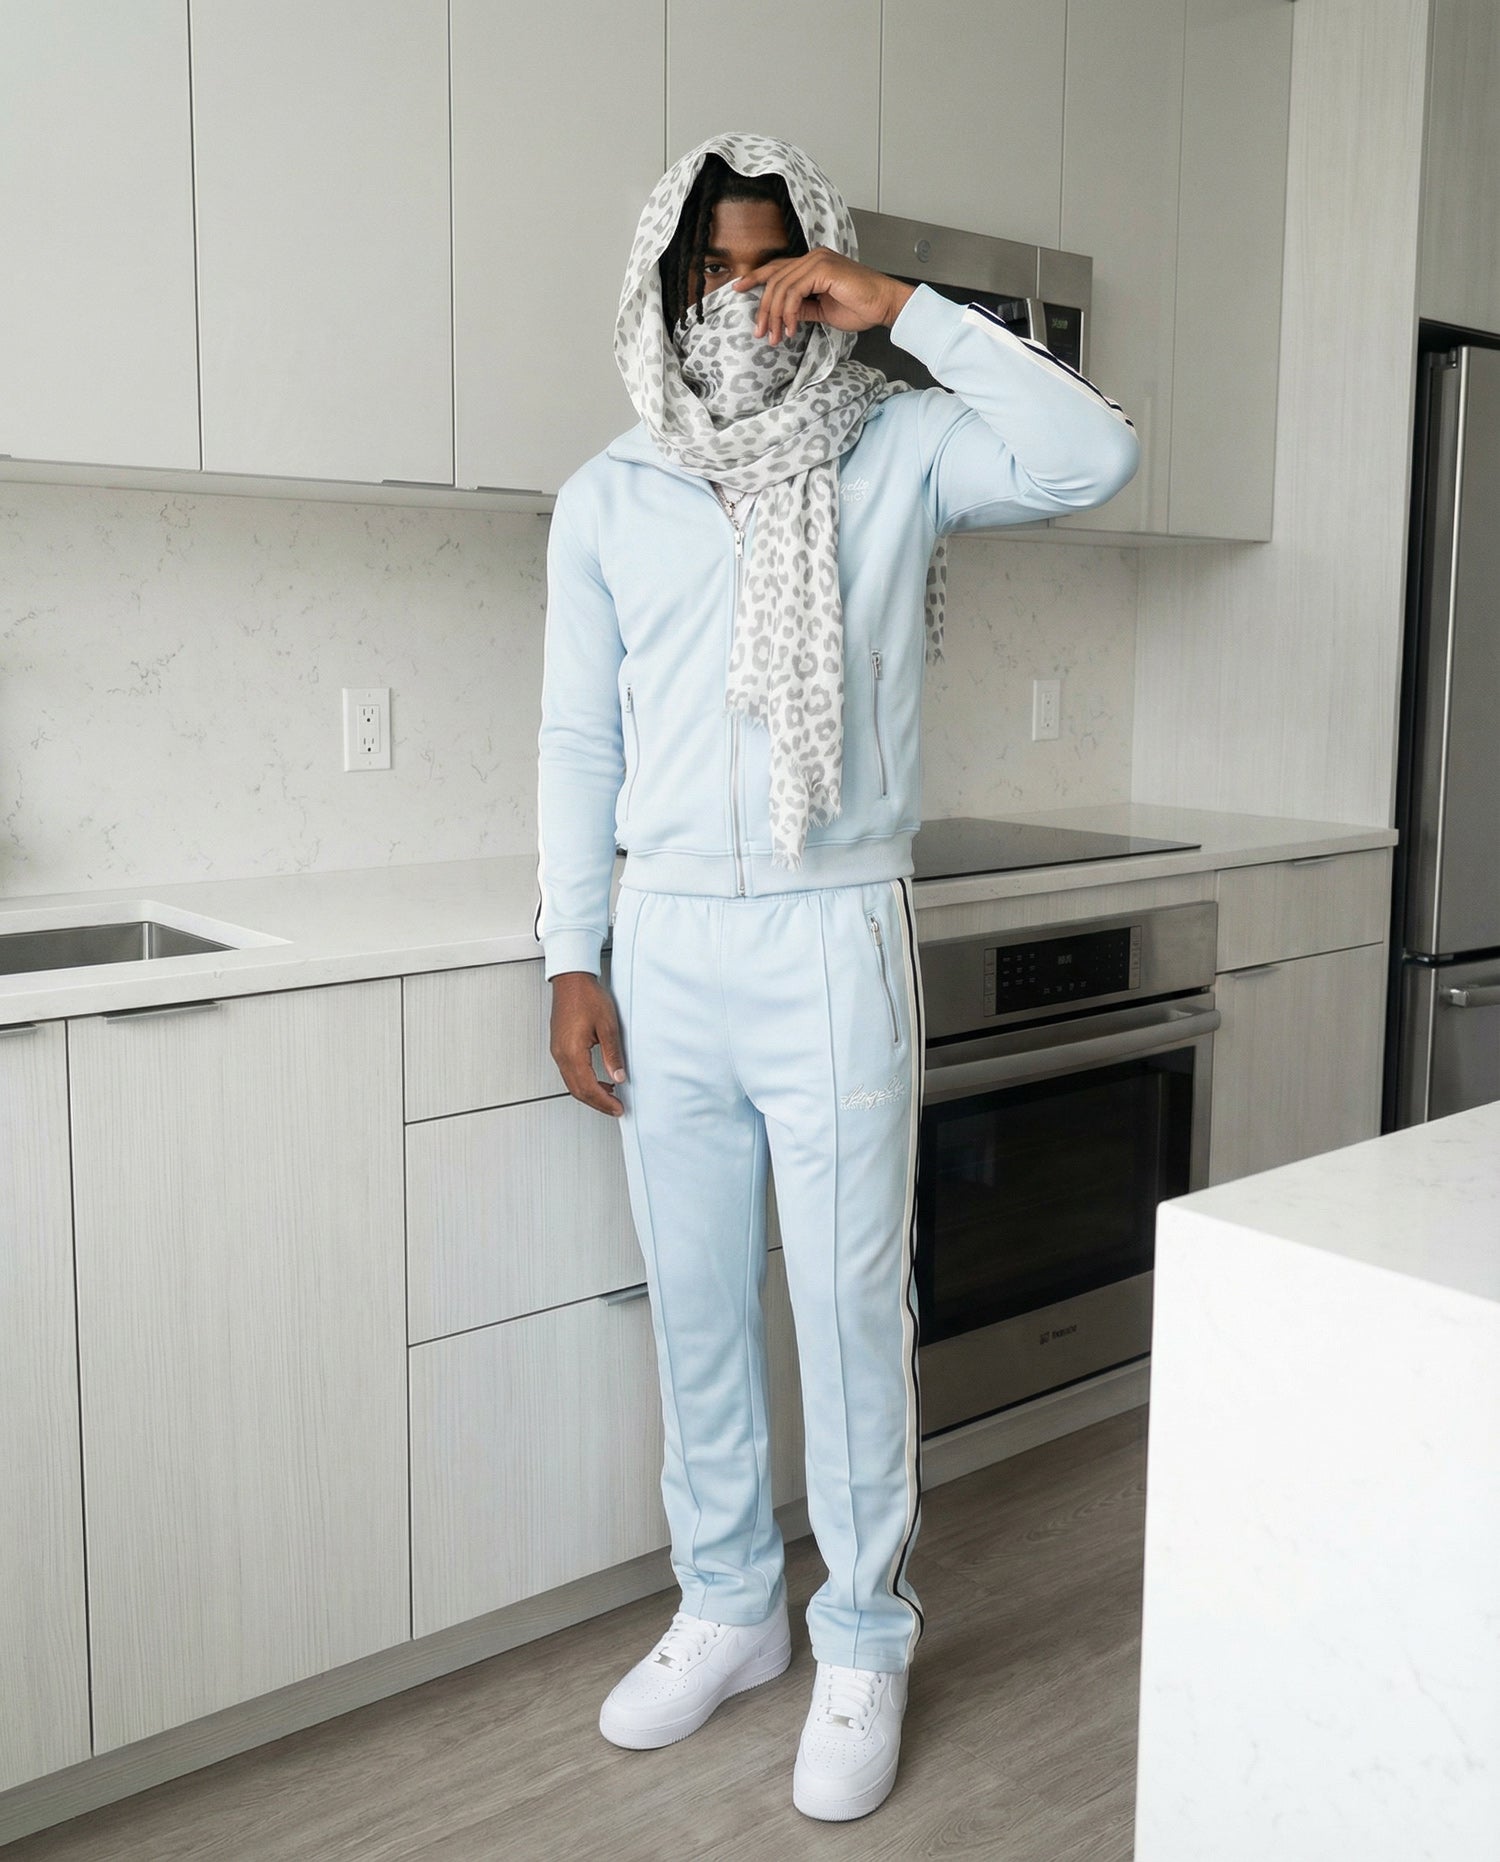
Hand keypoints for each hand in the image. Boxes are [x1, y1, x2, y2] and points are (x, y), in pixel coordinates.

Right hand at [549, 971, 627, 1116]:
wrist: (571, 980)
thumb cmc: (587, 997)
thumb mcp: (608, 1026)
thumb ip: (613, 1055)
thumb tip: (618, 1077)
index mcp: (572, 1052)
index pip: (588, 1087)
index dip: (604, 1102)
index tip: (618, 1108)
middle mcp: (561, 1055)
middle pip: (578, 1091)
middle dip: (597, 1103)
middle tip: (616, 1108)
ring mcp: (557, 1051)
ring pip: (572, 1084)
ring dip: (590, 1094)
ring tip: (610, 1097)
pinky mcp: (559, 1047)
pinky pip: (569, 1073)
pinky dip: (583, 1082)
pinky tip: (598, 1080)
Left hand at [732, 247, 916, 345]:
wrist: (883, 305)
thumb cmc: (860, 306)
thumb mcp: (823, 310)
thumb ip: (802, 308)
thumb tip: (784, 316)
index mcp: (812, 263)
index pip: (777, 268)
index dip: (755, 277)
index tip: (738, 289)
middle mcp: (813, 257)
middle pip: (775, 280)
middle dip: (764, 309)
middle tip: (762, 332)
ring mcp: (817, 260)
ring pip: (781, 287)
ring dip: (776, 316)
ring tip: (777, 336)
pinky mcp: (823, 269)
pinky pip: (794, 292)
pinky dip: (789, 313)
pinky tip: (792, 328)